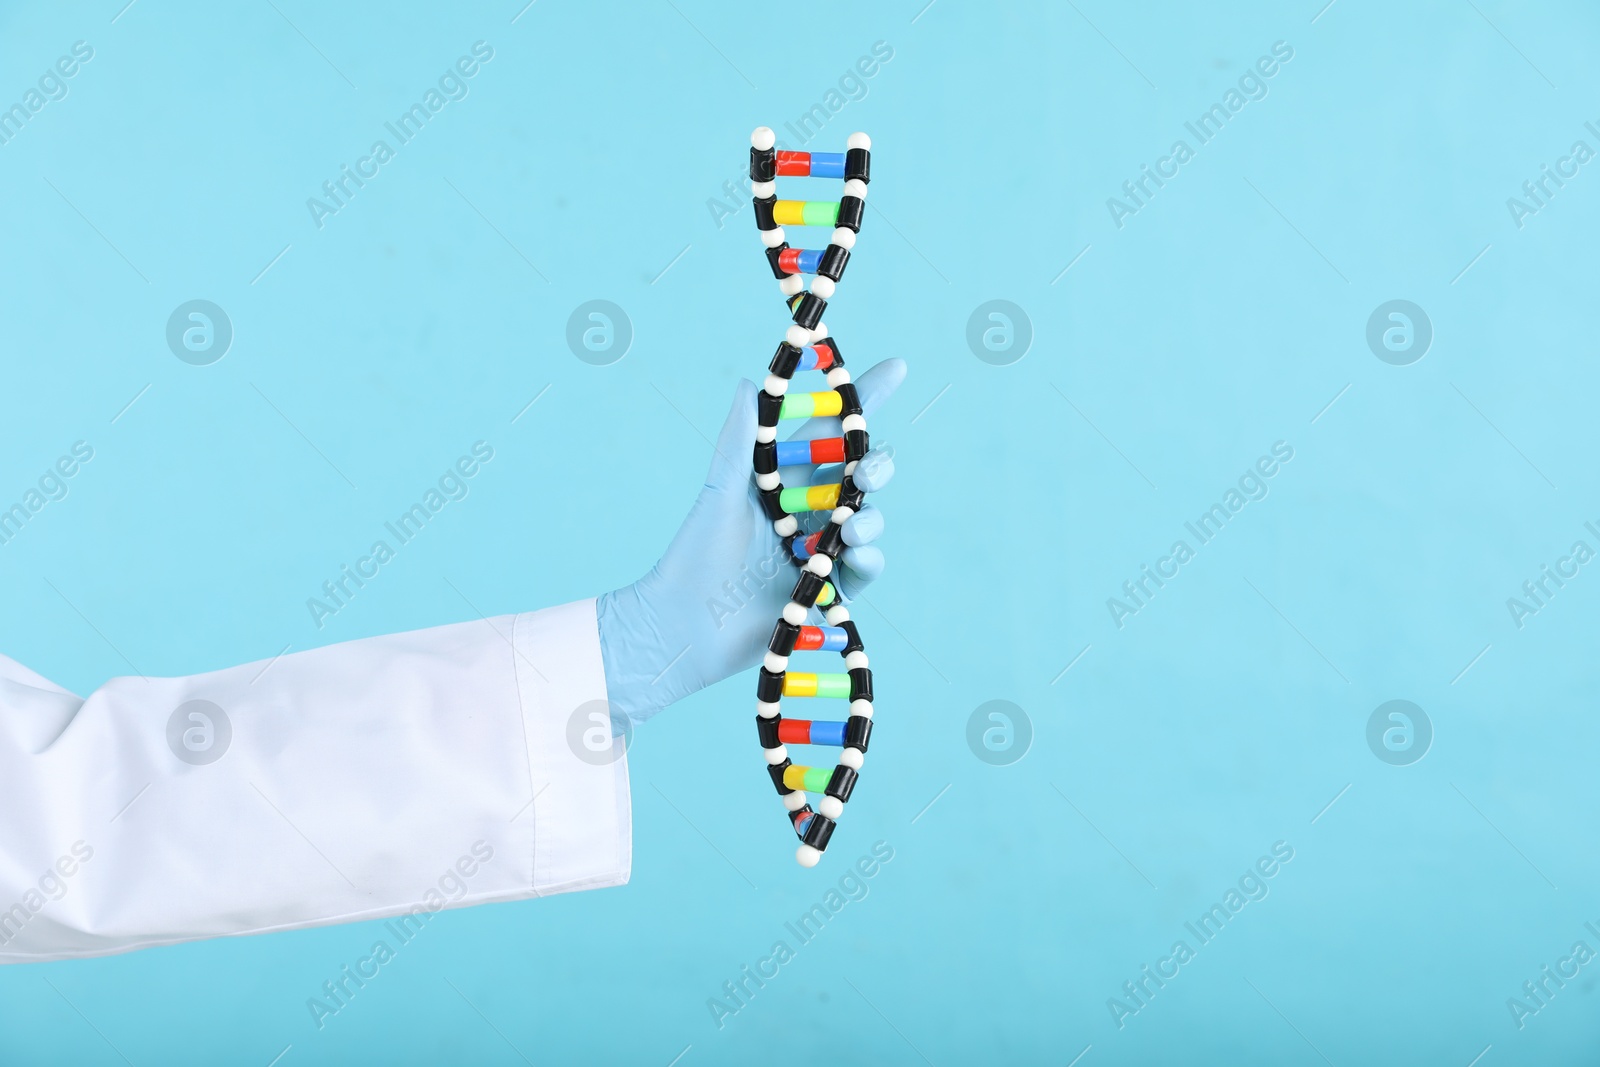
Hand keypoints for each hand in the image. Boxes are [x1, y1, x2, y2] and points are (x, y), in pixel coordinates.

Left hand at [596, 358, 906, 727]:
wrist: (685, 627)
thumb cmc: (693, 556)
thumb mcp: (719, 494)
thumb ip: (739, 443)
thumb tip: (750, 385)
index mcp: (781, 479)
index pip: (830, 433)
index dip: (864, 401)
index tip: (897, 368)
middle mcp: (804, 509)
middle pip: (860, 475)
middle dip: (877, 466)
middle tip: (870, 474)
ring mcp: (818, 548)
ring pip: (867, 520)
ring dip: (870, 520)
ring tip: (852, 531)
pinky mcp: (825, 588)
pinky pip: (863, 568)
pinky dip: (867, 561)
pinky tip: (853, 560)